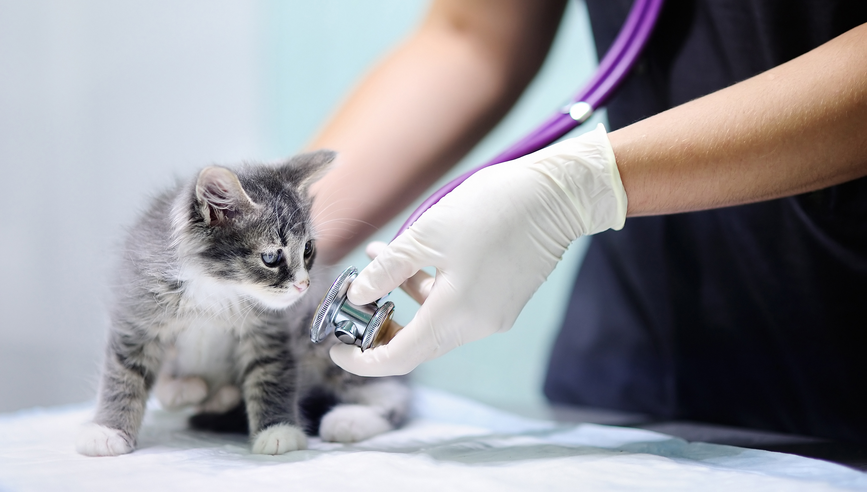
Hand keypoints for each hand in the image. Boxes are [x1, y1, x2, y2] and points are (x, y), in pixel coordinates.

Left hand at [330, 124, 626, 375]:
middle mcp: (477, 325)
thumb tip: (358, 293)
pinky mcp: (503, 301)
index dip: (362, 360)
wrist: (556, 196)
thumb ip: (387, 269)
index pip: (399, 358)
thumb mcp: (427, 234)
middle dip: (380, 327)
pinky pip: (456, 309)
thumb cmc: (493, 208)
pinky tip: (413, 259)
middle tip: (354, 301)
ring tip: (378, 259)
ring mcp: (493, 316)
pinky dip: (429, 292)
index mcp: (456, 314)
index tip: (336, 348)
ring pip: (435, 323)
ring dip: (404, 300)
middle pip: (417, 344)